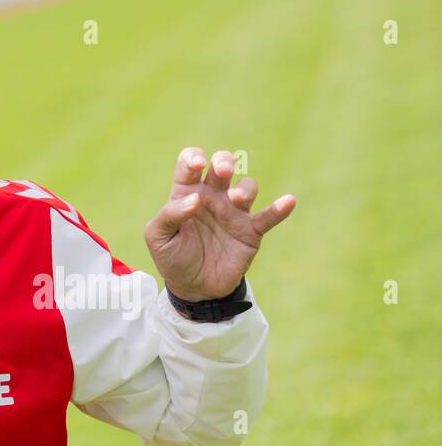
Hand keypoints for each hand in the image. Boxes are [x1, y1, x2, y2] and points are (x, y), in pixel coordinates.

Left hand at [144, 147, 295, 300]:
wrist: (193, 288)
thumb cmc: (171, 256)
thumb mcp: (157, 236)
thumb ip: (169, 214)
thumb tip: (194, 199)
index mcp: (186, 192)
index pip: (189, 164)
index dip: (193, 157)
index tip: (196, 164)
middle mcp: (212, 196)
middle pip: (222, 166)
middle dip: (225, 161)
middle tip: (223, 170)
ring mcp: (233, 212)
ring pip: (247, 186)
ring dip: (245, 188)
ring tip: (236, 199)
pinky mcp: (250, 232)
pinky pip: (268, 217)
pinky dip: (279, 209)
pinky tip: (289, 201)